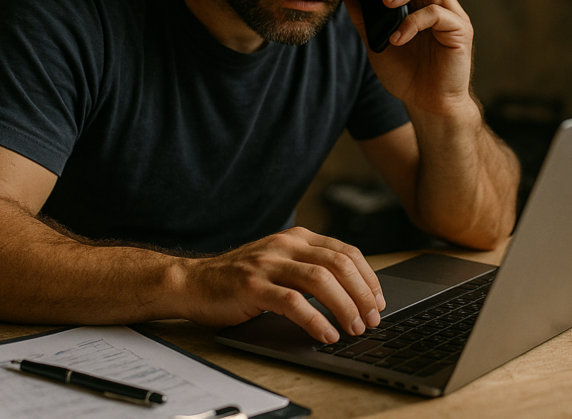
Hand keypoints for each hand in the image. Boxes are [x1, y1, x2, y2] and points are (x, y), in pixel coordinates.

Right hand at [183, 227, 384, 342]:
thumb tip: (353, 293)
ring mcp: (268, 264)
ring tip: (354, 328)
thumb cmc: (240, 278)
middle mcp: (285, 245)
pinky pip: (293, 302)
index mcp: (298, 237)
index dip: (368, 277)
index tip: (378, 300)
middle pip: (339, 264)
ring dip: (344, 307)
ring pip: (320, 281)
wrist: (193, 282)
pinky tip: (326, 334)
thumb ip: (309, 268)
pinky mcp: (252, 286)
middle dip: (362, 294)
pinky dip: (315, 320)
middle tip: (372, 319)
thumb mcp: (280, 263)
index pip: (346, 251)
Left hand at [344, 0, 474, 116]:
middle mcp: (439, 2)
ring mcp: (452, 15)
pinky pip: (438, 16)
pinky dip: (414, 23)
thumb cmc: (407, 72)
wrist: (428, 104)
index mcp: (421, 0)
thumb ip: (364, 17)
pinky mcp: (459, 32)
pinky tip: (397, 37)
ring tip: (386, 2)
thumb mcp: (376, 42)